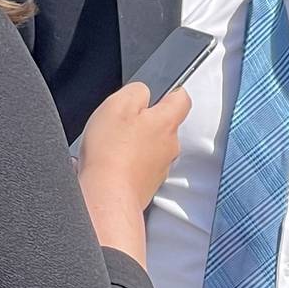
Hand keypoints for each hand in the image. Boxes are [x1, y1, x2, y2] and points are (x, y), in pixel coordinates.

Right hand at [78, 83, 190, 211]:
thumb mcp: (119, 104)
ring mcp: (160, 168)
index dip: (172, 91)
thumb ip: (137, 91)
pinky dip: (128, 163)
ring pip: (152, 147)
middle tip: (122, 121)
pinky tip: (110, 163)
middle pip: (164, 125)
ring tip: (111, 146)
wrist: (106, 197)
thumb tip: (143, 93)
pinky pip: (140, 167)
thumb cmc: (111, 153)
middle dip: (146, 121)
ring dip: (135, 144)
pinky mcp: (147, 185)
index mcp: (167, 123)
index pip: (182, 99)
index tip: (161, 91)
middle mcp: (170, 146)